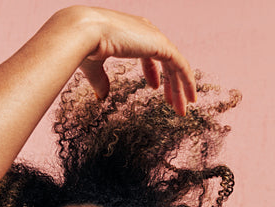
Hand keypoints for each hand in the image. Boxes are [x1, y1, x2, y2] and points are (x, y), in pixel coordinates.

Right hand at [67, 7, 196, 112]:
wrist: (85, 31)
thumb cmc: (84, 44)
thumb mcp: (93, 65)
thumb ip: (101, 79)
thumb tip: (102, 96)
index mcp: (129, 30)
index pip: (148, 51)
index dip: (152, 71)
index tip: (155, 87)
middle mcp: (144, 30)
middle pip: (165, 59)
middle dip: (170, 83)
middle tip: (172, 103)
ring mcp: (154, 36)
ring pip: (175, 65)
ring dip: (180, 88)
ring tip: (181, 109)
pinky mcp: (162, 44)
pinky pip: (181, 66)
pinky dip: (187, 82)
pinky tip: (189, 98)